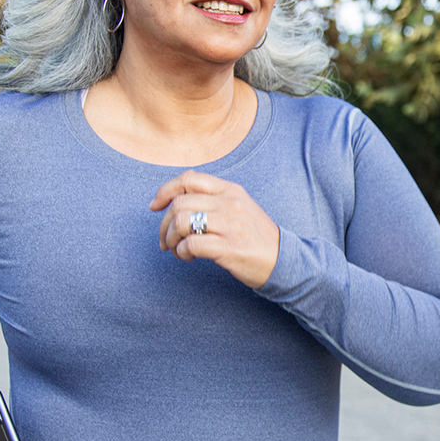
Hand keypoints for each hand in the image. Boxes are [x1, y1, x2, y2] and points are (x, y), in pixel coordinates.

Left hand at [150, 170, 280, 287]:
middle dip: (163, 224)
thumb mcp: (239, 208)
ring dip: (170, 239)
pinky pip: (191, 244)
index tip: (154, 207)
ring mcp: (230, 225)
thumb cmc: (256, 237)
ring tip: (176, 250)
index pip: (189, 179)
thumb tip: (176, 202)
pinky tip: (187, 257)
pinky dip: (182, 252)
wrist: (285, 261)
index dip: (165, 191)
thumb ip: (213, 200)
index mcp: (230, 190)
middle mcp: (230, 203)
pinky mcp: (229, 247)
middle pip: (179, 203)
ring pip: (181, 222)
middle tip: (165, 241)